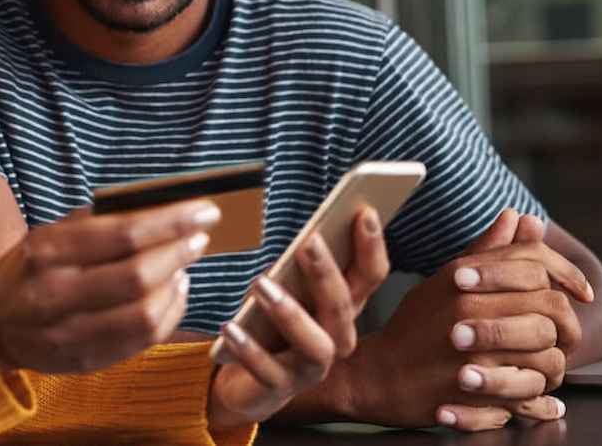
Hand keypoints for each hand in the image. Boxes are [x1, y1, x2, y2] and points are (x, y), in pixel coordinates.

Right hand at [0, 199, 218, 373]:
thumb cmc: (29, 269)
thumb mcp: (49, 235)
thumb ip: (97, 221)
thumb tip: (158, 206)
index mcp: (49, 251)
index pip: (124, 234)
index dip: (172, 223)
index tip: (205, 211)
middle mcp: (56, 292)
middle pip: (137, 276)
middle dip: (179, 253)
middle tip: (200, 237)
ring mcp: (70, 332)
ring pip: (144, 314)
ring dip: (176, 286)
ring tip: (184, 266)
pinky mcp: (85, 360)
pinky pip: (142, 340)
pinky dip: (169, 314)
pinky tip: (173, 294)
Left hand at [206, 208, 388, 429]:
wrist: (247, 379)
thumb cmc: (272, 323)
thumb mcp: (287, 288)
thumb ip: (301, 264)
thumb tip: (311, 230)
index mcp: (342, 308)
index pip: (370, 277)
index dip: (372, 247)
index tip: (364, 212)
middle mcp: (336, 338)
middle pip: (343, 307)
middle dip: (327, 274)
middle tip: (308, 242)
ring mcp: (311, 368)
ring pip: (316, 344)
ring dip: (290, 313)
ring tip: (260, 284)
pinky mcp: (280, 388)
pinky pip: (268, 372)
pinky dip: (249, 350)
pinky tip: (229, 328)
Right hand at [343, 209, 589, 430]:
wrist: (376, 376)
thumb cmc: (412, 328)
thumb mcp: (443, 281)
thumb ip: (486, 252)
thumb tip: (517, 217)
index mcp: (464, 278)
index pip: (535, 263)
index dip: (568, 274)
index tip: (579, 292)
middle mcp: (469, 310)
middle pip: (551, 307)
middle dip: (568, 324)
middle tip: (562, 335)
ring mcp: (474, 353)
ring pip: (550, 355)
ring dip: (554, 364)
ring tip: (542, 367)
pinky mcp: (477, 394)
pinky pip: (534, 394)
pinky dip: (541, 398)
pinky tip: (535, 394)